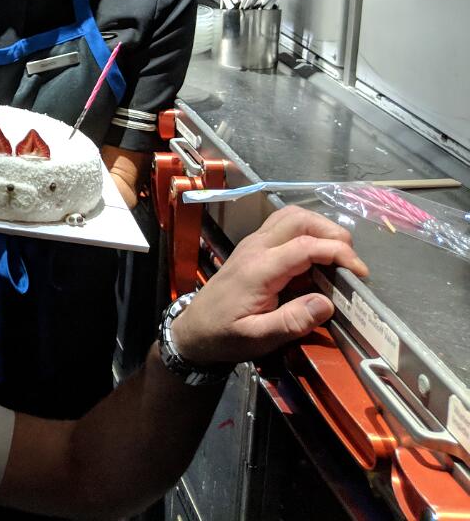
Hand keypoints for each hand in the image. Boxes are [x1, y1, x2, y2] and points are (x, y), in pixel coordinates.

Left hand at [172, 206, 367, 365]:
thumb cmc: (224, 335)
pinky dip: (308, 232)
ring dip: (320, 228)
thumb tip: (327, 304)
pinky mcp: (254, 247)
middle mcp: (255, 247)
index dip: (338, 253)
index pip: (305, 245)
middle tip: (352, 262)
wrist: (194, 329)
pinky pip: (284, 226)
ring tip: (340, 257)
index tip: (360, 273)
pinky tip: (318, 257)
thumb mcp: (258, 338)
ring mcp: (253, 243)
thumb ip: (292, 322)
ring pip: (291, 216)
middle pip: (299, 219)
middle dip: (333, 233)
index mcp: (258, 269)